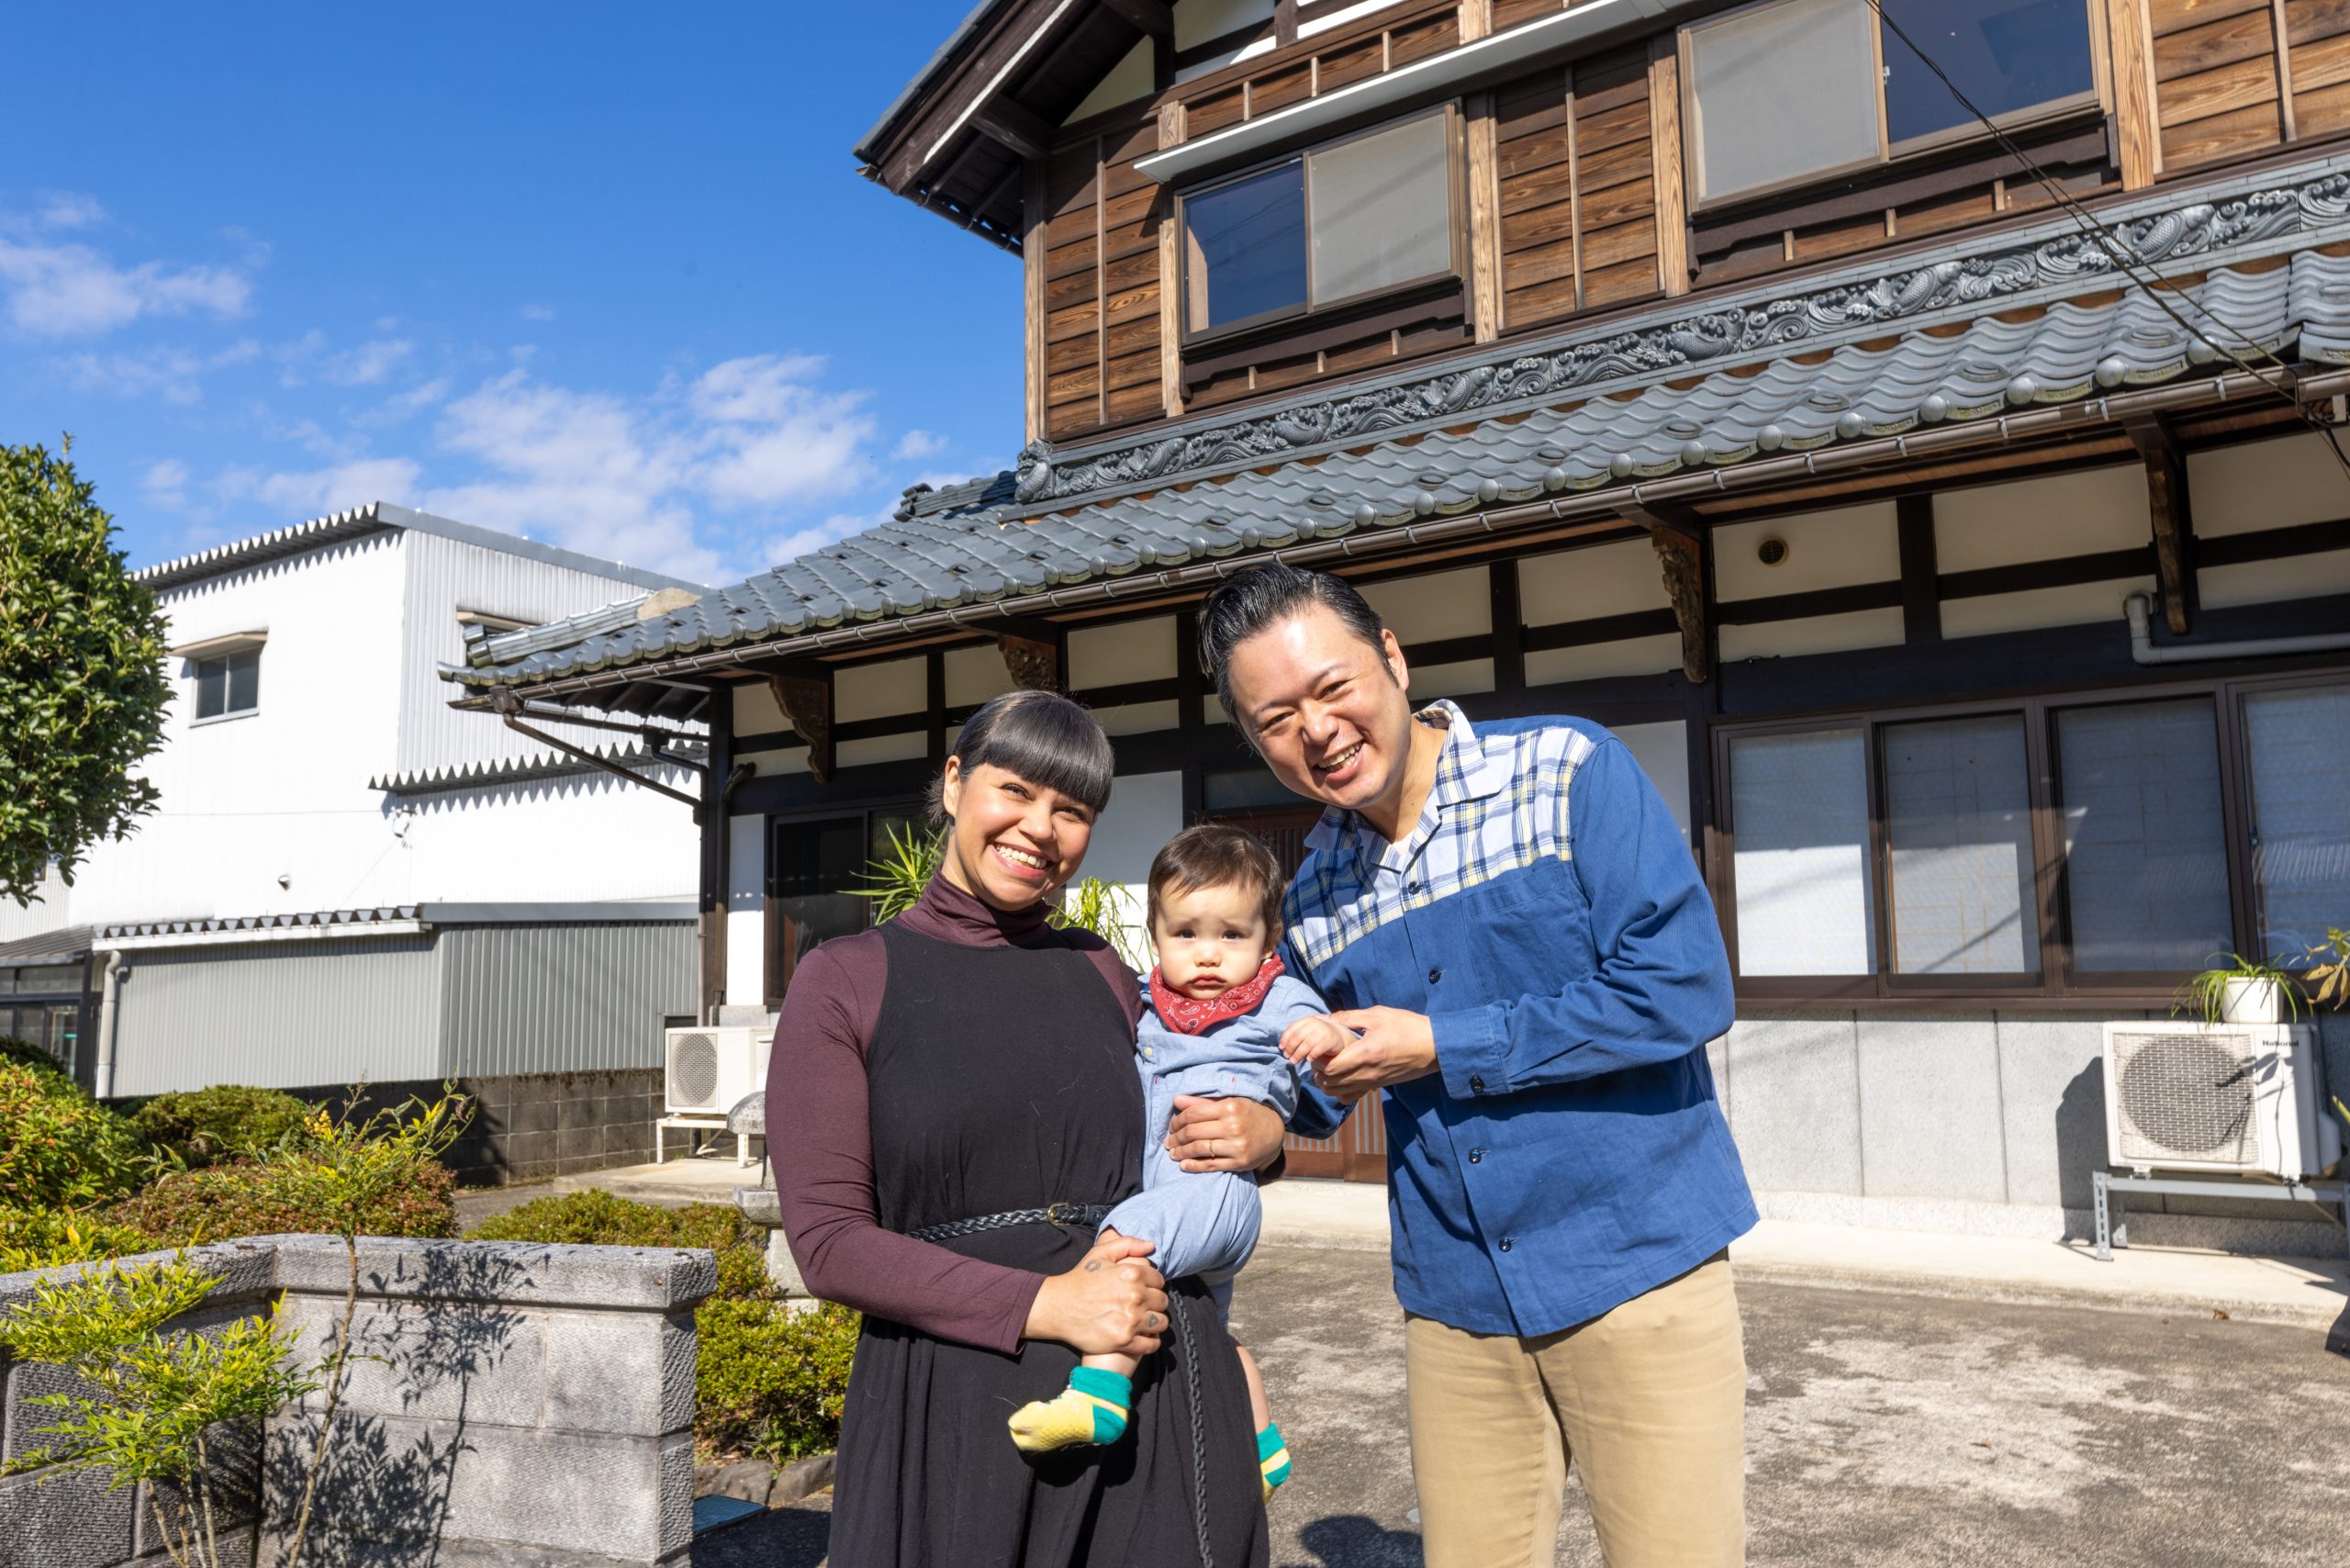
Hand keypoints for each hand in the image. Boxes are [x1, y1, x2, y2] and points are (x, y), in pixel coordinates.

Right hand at [1024, 1231, 1167, 1357]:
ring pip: (1161, 1323)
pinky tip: (1143, 1337)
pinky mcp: (1124, 1340)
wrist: (1057, 1307)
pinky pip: (1151, 1345)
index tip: (1145, 1290)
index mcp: (1132, 1274)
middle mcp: (1135, 1297)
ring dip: (1155, 1322)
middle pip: (1162, 1302)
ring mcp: (1130, 1320)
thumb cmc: (1079, 1279)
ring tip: (1145, 1322)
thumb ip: (1128, 1244)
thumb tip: (1151, 1245)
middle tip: (1144, 1306)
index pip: (1159, 1280)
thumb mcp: (1099, 1253)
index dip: (1153, 1285)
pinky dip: (1150, 1342)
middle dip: (1155, 1303)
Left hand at [1165, 1094, 1286, 1173]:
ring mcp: (1236, 1146)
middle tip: (1168, 1141)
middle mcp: (1233, 1126)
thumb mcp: (1228, 1102)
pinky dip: (1193, 1166)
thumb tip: (1175, 1100)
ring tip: (1173, 1153)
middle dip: (1176, 1138)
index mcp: (1229, 1107)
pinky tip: (1183, 1164)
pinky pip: (1210, 1165)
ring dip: (1181, 1152)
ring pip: (1199, 1149)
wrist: (1274, 1133)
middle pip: (1193, 1132)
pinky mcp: (1239, 1163)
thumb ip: (1202, 1102)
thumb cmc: (1248, 1114)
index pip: (1193, 1114)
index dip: (1177, 1121)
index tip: (1171, 1126)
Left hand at [1279, 1014, 1357, 1073]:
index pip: (1292, 1028)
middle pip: (1297, 1037)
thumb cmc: (1319, 1036)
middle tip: (1287, 1057)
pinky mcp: (1329, 1041)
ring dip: (1298, 1054)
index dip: (1285, 1039)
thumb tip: (1281, 1047)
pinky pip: (1316, 1050)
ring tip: (1294, 1061)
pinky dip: (1311, 1055)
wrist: (1340, 1037)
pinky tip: (1309, 1059)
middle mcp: (1315, 1023)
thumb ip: (1297, 1035)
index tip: (1281, 1048)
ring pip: (1305, 1045)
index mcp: (1307, 1020)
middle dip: (1290, 1048)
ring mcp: (1322, 1032)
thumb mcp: (1308, 1032)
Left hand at [1311, 1007, 1438, 1101]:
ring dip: (1328, 1082)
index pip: (1330, 1068)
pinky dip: (1342, 1090)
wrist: (1435, 1046)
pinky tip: (1343, 1075)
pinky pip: (1353, 1095)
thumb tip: (1325, 1018)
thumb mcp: (1378, 1015)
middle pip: (1331, 1084)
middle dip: (1319, 1072)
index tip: (1318, 1048)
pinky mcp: (1379, 1086)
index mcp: (1365, 1054)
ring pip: (1339, 1093)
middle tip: (1320, 1056)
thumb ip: (1349, 1017)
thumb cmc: (1408, 1027)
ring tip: (1329, 1065)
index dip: (1318, 1061)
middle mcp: (1367, 1073)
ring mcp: (1373, 1082)